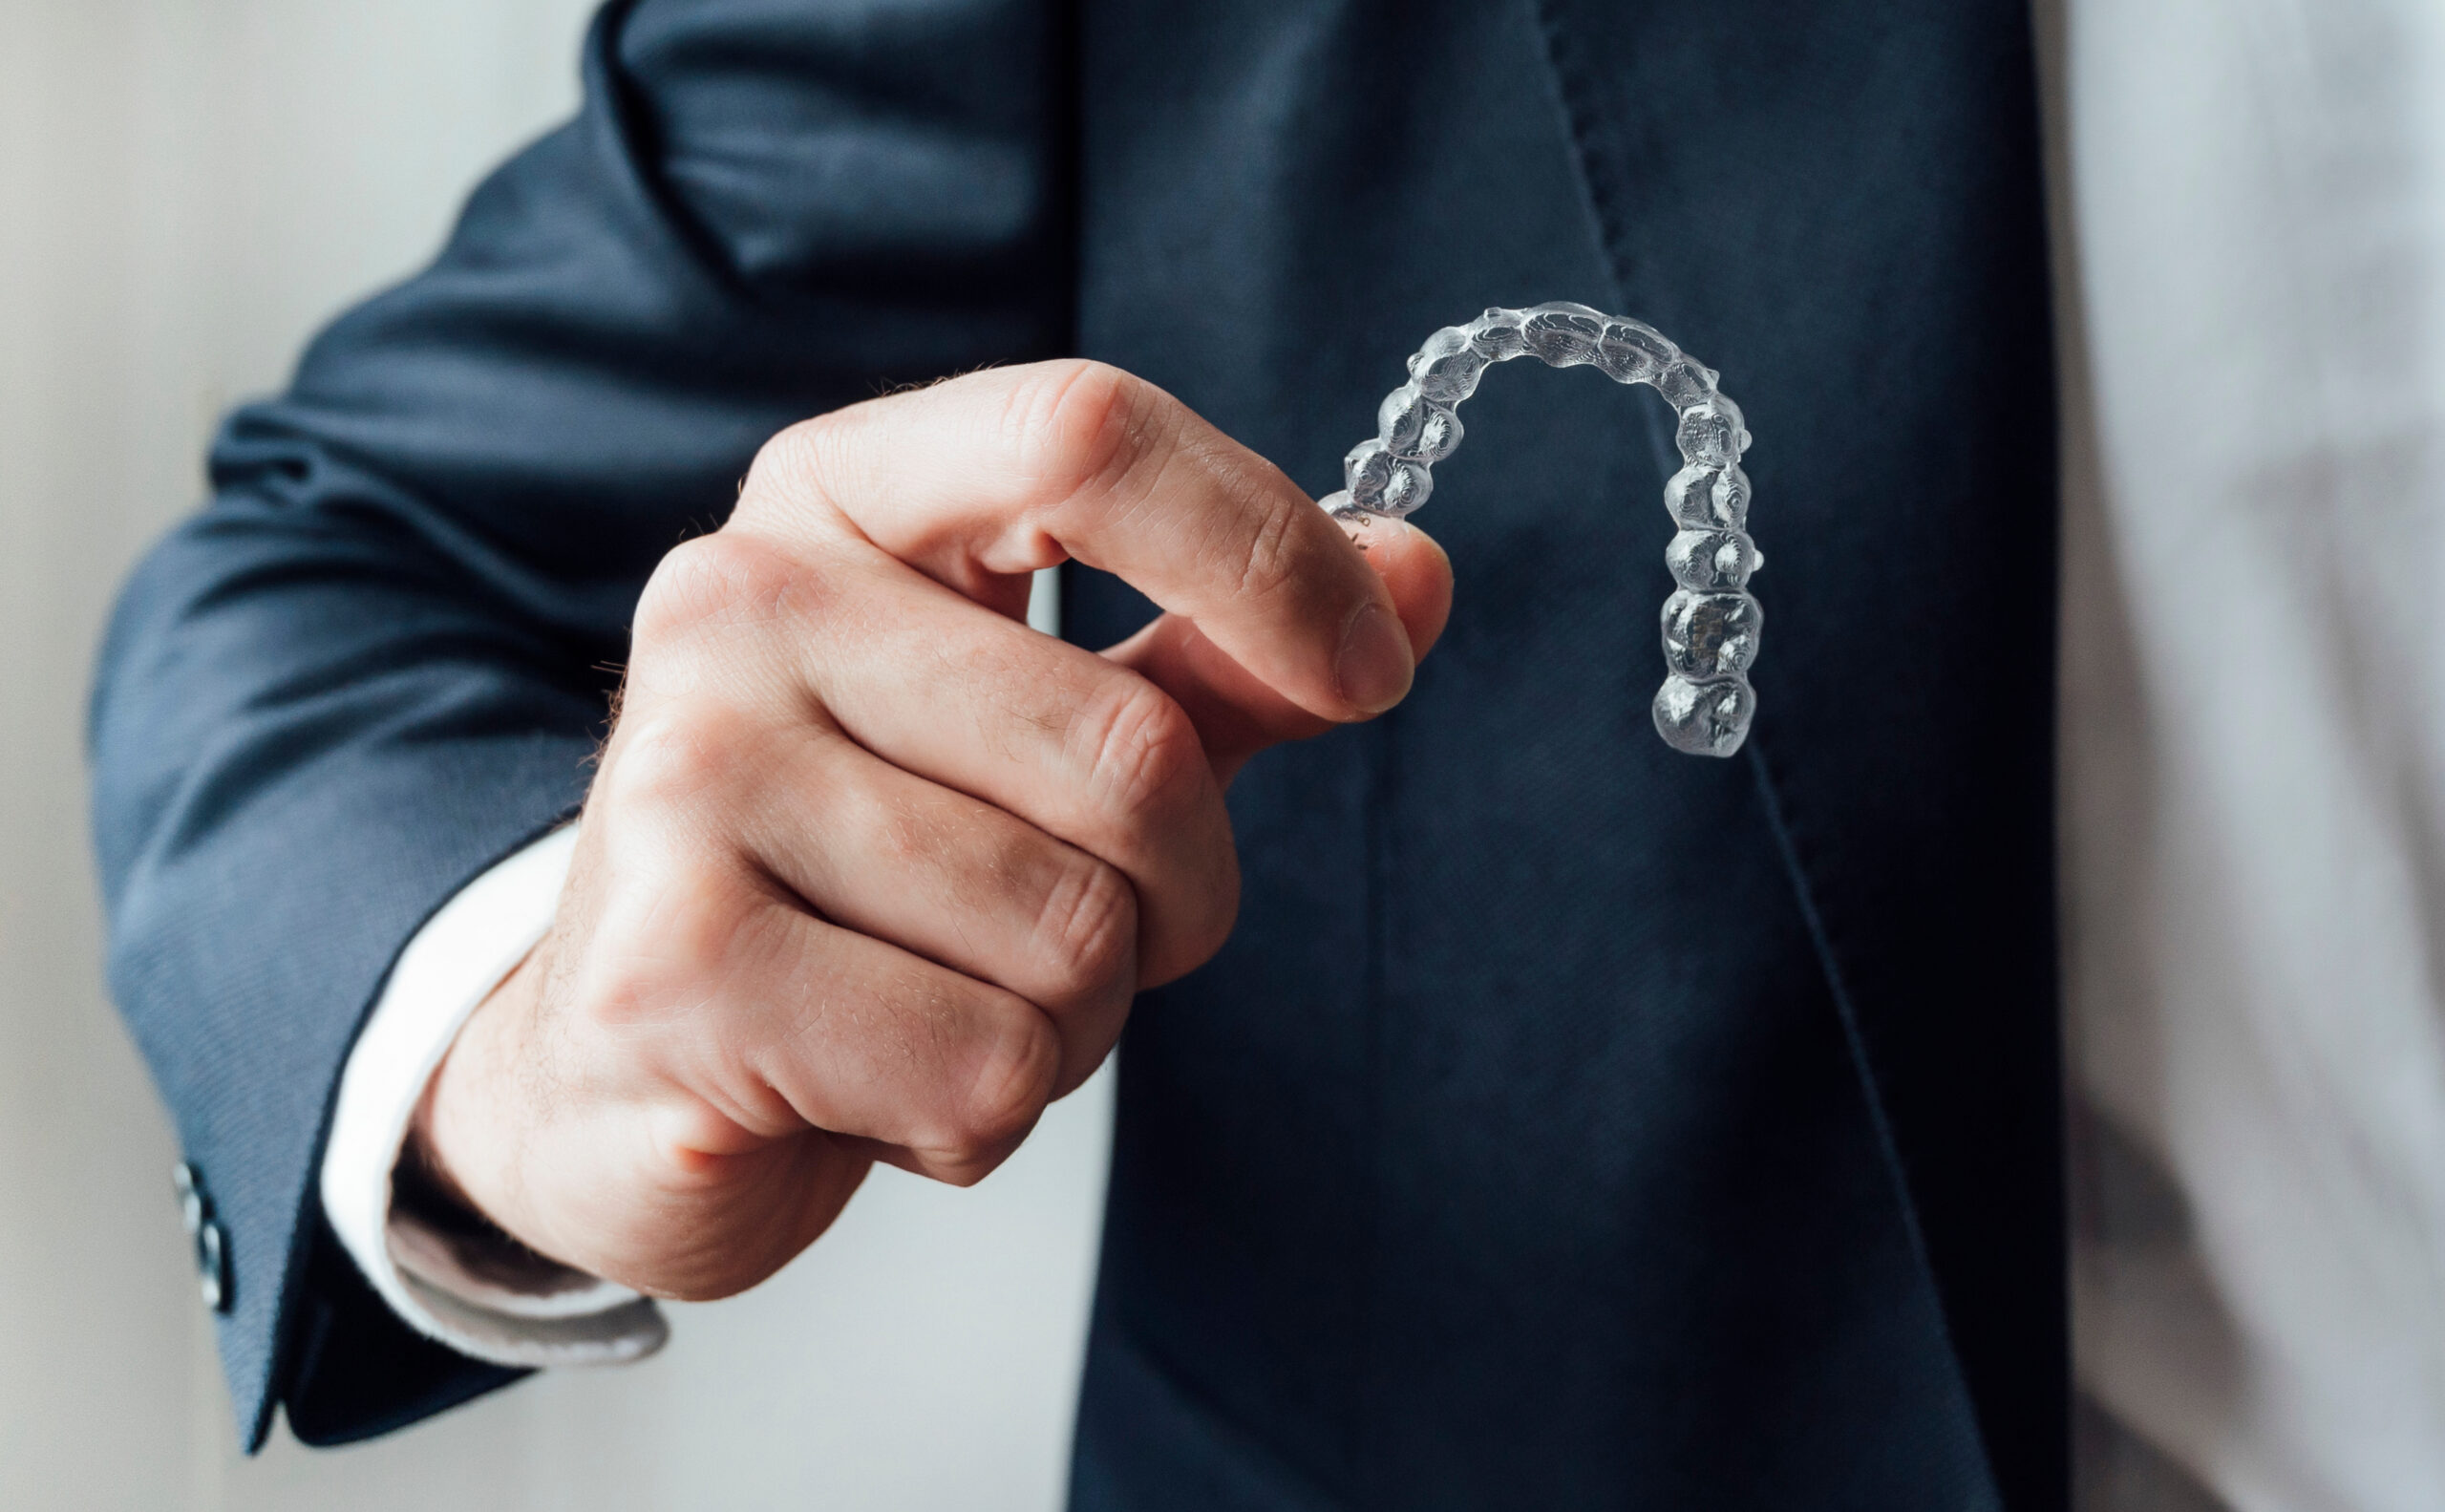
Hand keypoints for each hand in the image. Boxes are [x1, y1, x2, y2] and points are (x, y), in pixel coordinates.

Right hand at [410, 361, 1451, 1298]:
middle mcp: (737, 603)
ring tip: (937, 1000)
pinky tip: (871, 1086)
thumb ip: (1214, 654)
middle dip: (1176, 896)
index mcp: (837, 502)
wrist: (619, 1067)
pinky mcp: (673, 972)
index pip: (1087, 435)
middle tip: (1072, 935)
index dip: (1269, 551)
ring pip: (1071, 933)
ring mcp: (686, 782)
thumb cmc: (855, 879)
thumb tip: (1414, 572)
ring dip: (1070, 1021)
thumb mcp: (1035, 732)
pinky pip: (983, 1070)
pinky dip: (983, 1117)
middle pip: (1131, 751)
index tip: (1369, 671)